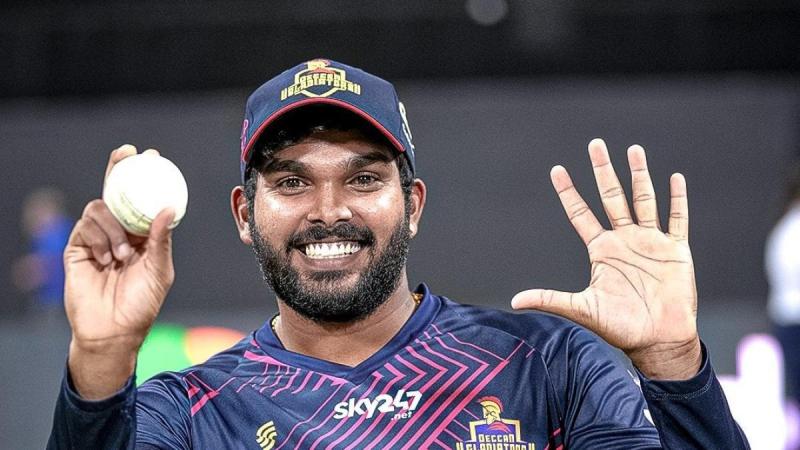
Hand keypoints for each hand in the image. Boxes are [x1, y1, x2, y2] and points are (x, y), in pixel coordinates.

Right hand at [64, 145, 174, 397]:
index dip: (145, 176)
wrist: (112, 331)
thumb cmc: (141, 304)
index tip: (153, 156)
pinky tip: (105, 259)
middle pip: (115, 192)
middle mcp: (119, 231)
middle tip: (126, 153)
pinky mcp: (76, 247)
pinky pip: (85, 227)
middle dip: (118, 168)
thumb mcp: (160, 270)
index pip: (142, 199)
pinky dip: (99, 240)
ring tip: (123, 256)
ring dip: (114, 228)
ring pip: (100, 208)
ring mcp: (96, 238)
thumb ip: (162, 240)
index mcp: (142, 234)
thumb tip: (169, 208)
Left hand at [512, 139, 700, 379]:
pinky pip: (677, 219)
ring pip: (644, 199)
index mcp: (602, 250)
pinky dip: (677, 199)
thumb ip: (550, 299)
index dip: (569, 192)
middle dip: (603, 170)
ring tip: (633, 149)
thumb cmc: (621, 328)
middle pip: (612, 197)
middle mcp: (624, 240)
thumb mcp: (582, 309)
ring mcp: (650, 242)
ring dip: (639, 175)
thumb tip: (515, 301)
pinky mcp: (675, 250)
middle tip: (595, 144)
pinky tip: (674, 177)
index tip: (557, 170)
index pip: (581, 214)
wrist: (658, 341)